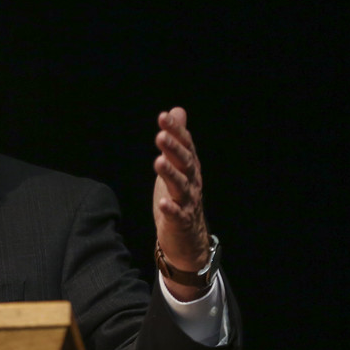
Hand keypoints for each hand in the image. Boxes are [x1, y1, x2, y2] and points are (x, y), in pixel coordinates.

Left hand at [152, 106, 210, 300]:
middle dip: (173, 148)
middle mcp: (191, 182)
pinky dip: (171, 209)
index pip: (185, 145)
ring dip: (170, 174)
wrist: (188, 237)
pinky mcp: (180, 222)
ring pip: (180, 186)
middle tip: (160, 135)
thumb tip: (176, 111)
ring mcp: (187, 202)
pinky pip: (177, 215)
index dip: (176, 131)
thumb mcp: (178, 165)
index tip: (164, 116)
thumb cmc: (180, 197)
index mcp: (189, 168)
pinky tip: (162, 203)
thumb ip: (177, 139)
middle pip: (184, 163)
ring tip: (158, 162)